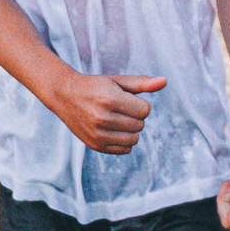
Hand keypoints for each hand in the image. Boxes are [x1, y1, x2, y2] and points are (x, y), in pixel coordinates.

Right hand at [49, 70, 164, 154]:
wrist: (65, 95)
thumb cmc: (96, 86)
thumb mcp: (117, 81)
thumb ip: (142, 83)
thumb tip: (164, 81)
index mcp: (110, 99)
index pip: (145, 110)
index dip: (139, 104)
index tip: (127, 99)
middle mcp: (103, 117)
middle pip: (140, 125)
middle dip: (135, 116)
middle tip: (119, 108)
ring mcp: (98, 134)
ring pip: (134, 139)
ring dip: (131, 129)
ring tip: (116, 119)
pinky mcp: (95, 145)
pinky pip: (125, 150)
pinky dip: (124, 141)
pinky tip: (112, 129)